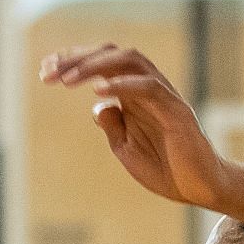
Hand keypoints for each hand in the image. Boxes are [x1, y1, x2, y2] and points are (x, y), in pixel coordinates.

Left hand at [39, 44, 228, 208]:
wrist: (199, 188)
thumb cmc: (166, 169)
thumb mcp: (126, 148)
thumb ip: (112, 125)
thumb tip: (97, 107)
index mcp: (134, 95)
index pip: (102, 64)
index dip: (73, 62)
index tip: (44, 71)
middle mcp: (148, 87)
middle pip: (112, 54)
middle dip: (77, 59)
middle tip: (48, 72)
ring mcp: (163, 96)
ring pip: (130, 60)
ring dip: (95, 66)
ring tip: (67, 79)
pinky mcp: (176, 111)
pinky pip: (150, 88)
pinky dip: (123, 85)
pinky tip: (98, 92)